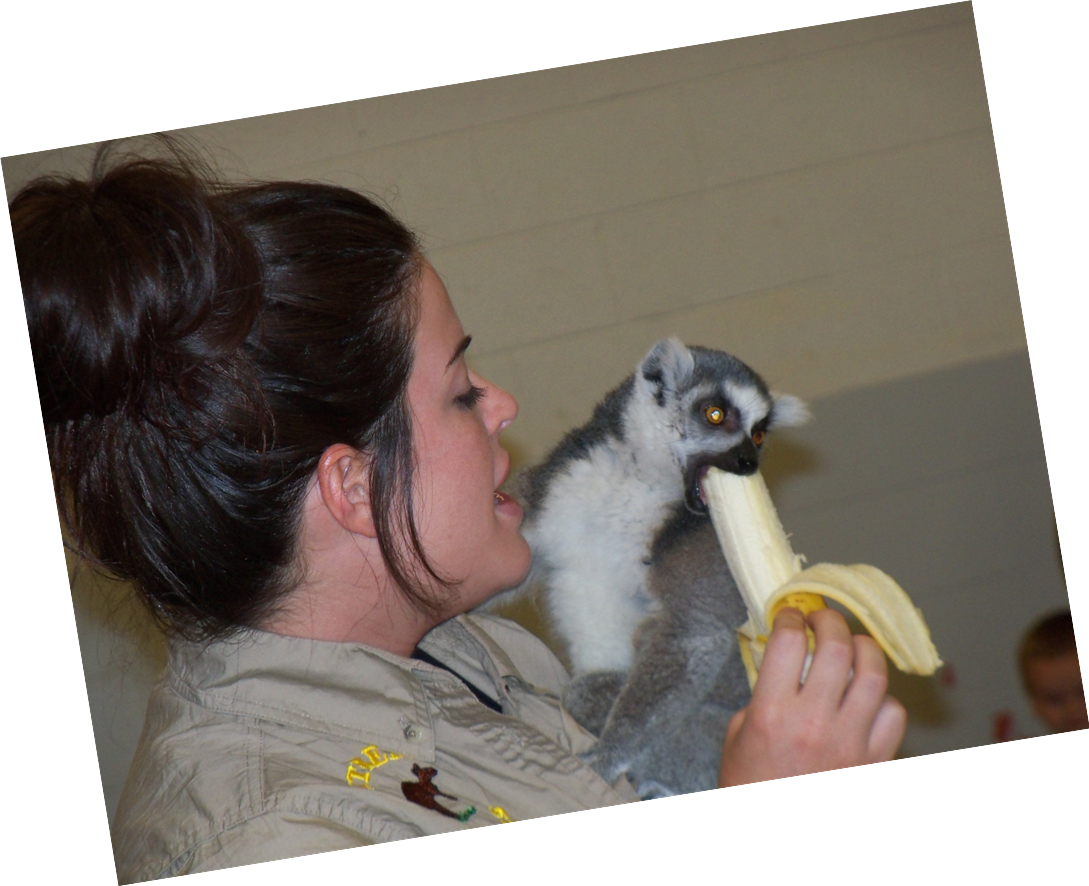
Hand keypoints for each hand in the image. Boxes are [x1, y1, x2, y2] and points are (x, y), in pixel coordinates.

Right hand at [718, 607, 906, 787]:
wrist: (771, 837)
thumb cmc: (749, 785)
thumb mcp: (739, 731)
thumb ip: (765, 691)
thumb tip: (786, 658)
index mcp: (773, 713)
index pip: (789, 641)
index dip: (790, 617)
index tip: (789, 616)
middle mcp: (815, 723)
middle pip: (838, 648)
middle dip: (830, 621)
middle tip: (822, 620)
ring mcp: (850, 744)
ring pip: (875, 674)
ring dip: (864, 649)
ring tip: (852, 646)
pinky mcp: (874, 763)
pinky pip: (893, 714)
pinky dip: (883, 698)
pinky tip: (866, 698)